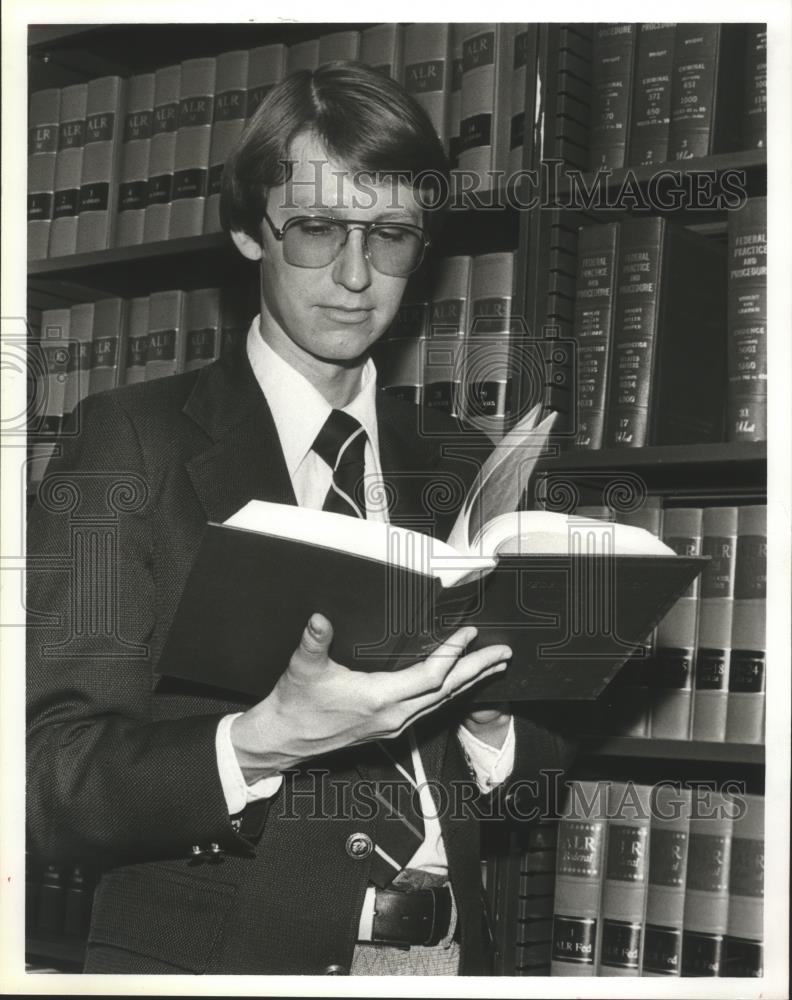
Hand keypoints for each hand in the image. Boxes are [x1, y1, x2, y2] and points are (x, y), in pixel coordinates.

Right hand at [230, 613, 511, 783]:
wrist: (284, 738)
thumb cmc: (296, 705)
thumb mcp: (303, 669)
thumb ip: (314, 641)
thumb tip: (319, 619)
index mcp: (379, 699)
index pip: (429, 676)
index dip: (452, 654)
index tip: (470, 634)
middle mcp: (393, 715)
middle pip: (447, 691)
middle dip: (477, 670)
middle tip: (502, 654)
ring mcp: (393, 724)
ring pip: (442, 702)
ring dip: (469, 683)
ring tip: (492, 667)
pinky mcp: (389, 726)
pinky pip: (430, 708)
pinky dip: (449, 693)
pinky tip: (458, 685)